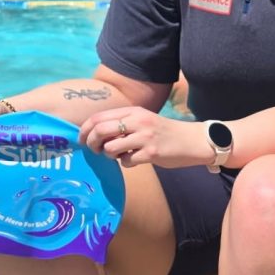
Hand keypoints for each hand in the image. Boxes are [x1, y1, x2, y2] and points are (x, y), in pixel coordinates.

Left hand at [79, 107, 210, 169]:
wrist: (192, 140)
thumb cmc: (163, 132)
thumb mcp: (142, 120)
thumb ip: (122, 123)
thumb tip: (95, 133)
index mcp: (134, 111)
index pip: (99, 117)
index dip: (85, 129)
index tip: (82, 139)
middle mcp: (138, 121)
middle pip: (101, 130)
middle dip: (91, 143)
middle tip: (95, 150)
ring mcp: (145, 137)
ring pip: (111, 148)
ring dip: (110, 155)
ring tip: (119, 154)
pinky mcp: (152, 153)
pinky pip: (126, 161)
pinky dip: (126, 163)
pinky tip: (134, 160)